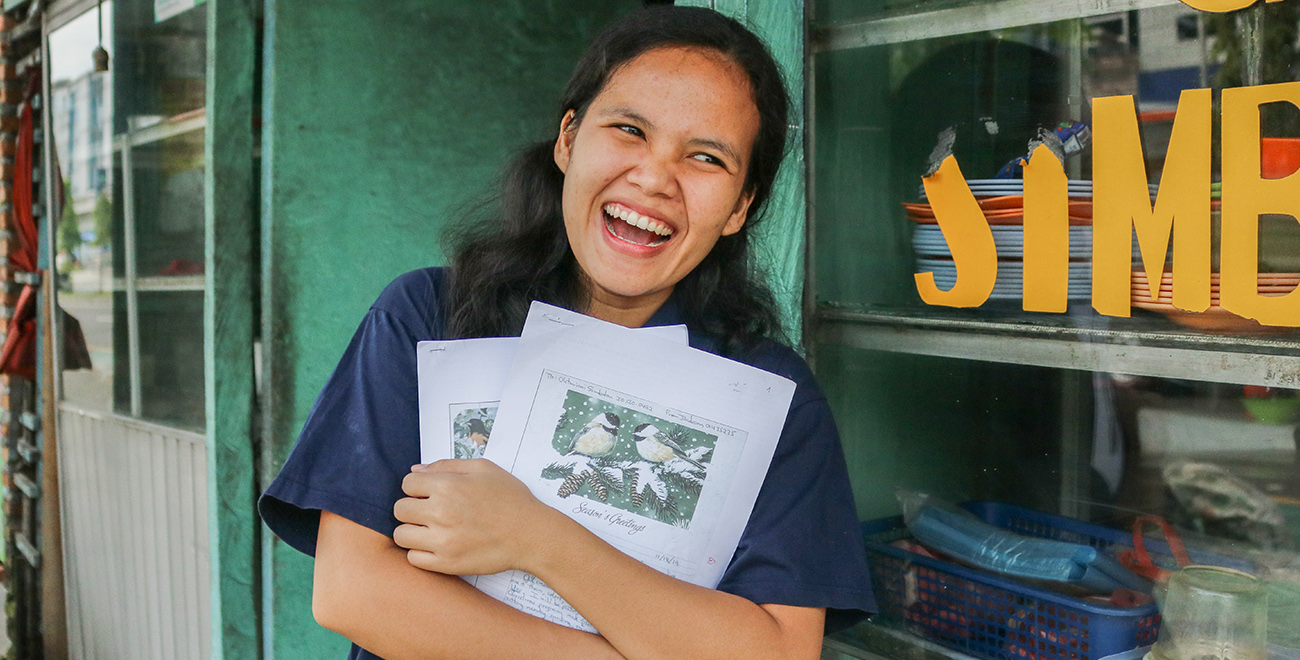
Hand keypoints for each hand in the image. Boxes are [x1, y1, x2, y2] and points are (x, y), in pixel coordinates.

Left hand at [393, 459, 556, 575]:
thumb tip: (416, 470)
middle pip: (399, 509)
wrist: (531, 534)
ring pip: (401, 535)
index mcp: (448, 486)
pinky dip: (420, 552)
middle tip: (429, 511)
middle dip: (412, 507)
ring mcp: (442, 541)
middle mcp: (441, 513)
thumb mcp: (484, 469)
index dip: (417, 486)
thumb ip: (447, 465)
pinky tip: (435, 545)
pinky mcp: (447, 564)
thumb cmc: (511, 499)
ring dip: (412, 530)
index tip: (429, 492)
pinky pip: (413, 559)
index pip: (407, 483)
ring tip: (430, 529)